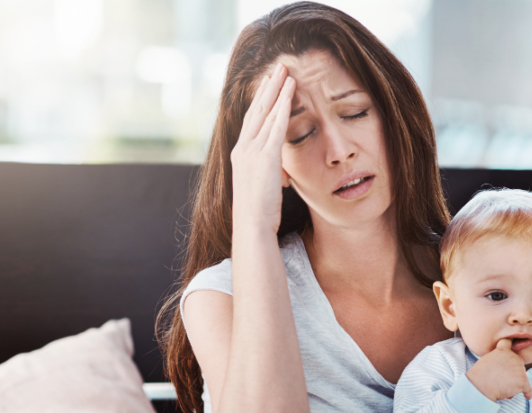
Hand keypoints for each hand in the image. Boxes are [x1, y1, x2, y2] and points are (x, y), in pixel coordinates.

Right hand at [230, 63, 295, 233]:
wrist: (251, 226)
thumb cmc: (259, 214)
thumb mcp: (263, 189)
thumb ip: (271, 176)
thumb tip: (282, 177)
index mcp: (240, 155)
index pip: (251, 121)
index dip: (260, 100)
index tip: (268, 84)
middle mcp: (242, 148)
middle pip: (256, 109)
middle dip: (267, 87)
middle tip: (278, 67)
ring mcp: (252, 151)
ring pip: (266, 112)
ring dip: (277, 89)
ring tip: (286, 71)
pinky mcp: (265, 157)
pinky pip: (276, 125)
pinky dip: (283, 105)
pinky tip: (291, 91)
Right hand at [465, 338, 531, 400]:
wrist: (480, 386)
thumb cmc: (479, 376)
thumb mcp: (486, 361)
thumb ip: (497, 359)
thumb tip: (503, 368)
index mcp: (502, 350)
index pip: (508, 342)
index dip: (512, 342)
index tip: (516, 341)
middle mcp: (513, 357)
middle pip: (519, 362)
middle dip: (514, 370)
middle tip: (503, 379)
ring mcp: (519, 368)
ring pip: (522, 376)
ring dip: (516, 382)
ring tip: (504, 388)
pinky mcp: (523, 380)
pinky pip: (528, 388)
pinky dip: (527, 393)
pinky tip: (527, 396)